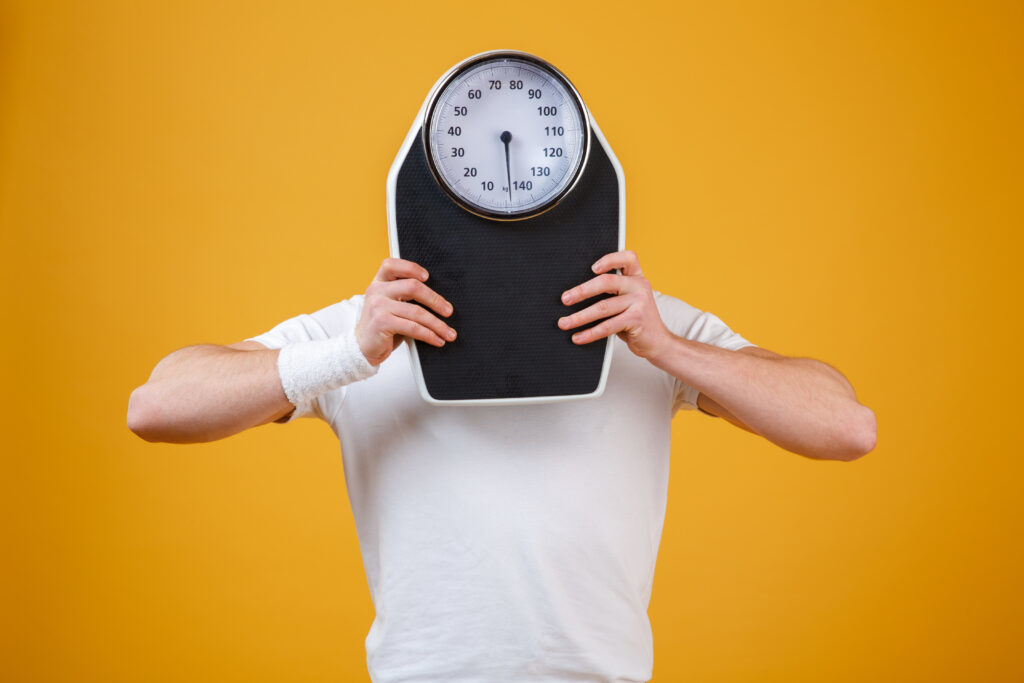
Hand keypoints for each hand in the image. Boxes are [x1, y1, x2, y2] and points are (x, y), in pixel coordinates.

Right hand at [355, 258, 455, 365]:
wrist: (363, 348)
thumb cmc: (383, 326)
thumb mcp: (391, 305)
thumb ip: (405, 296)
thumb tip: (439, 300)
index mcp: (379, 282)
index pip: (392, 265)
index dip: (411, 268)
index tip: (427, 277)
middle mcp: (376, 290)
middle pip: (412, 287)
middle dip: (435, 300)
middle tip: (449, 311)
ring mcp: (378, 306)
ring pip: (416, 311)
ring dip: (437, 324)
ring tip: (449, 333)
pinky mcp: (382, 322)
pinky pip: (412, 327)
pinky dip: (429, 335)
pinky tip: (437, 340)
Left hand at [558, 250, 672, 360]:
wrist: (658, 342)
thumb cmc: (636, 320)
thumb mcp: (628, 300)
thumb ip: (612, 292)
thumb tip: (575, 294)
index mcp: (637, 277)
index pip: (628, 258)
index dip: (609, 259)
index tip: (592, 268)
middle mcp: (640, 286)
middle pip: (607, 282)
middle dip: (582, 291)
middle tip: (565, 299)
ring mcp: (640, 302)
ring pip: (603, 307)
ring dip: (579, 317)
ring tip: (564, 323)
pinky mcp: (637, 320)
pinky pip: (607, 326)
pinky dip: (590, 333)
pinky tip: (578, 337)